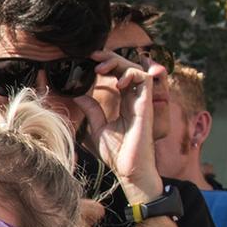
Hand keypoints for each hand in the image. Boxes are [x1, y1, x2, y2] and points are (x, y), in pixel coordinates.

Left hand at [77, 51, 162, 202]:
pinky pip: (145, 80)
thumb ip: (92, 111)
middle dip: (112, 57)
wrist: (129, 170)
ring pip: (137, 70)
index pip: (121, 76)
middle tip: (95, 56)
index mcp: (126, 104)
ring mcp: (143, 102)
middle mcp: (136, 100)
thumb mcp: (98, 129)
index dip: (109, 64)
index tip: (91, 60)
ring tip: (101, 69)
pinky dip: (131, 74)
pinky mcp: (147, 106)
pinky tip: (117, 82)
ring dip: (119, 63)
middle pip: (129, 68)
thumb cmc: (117, 154)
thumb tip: (79, 96)